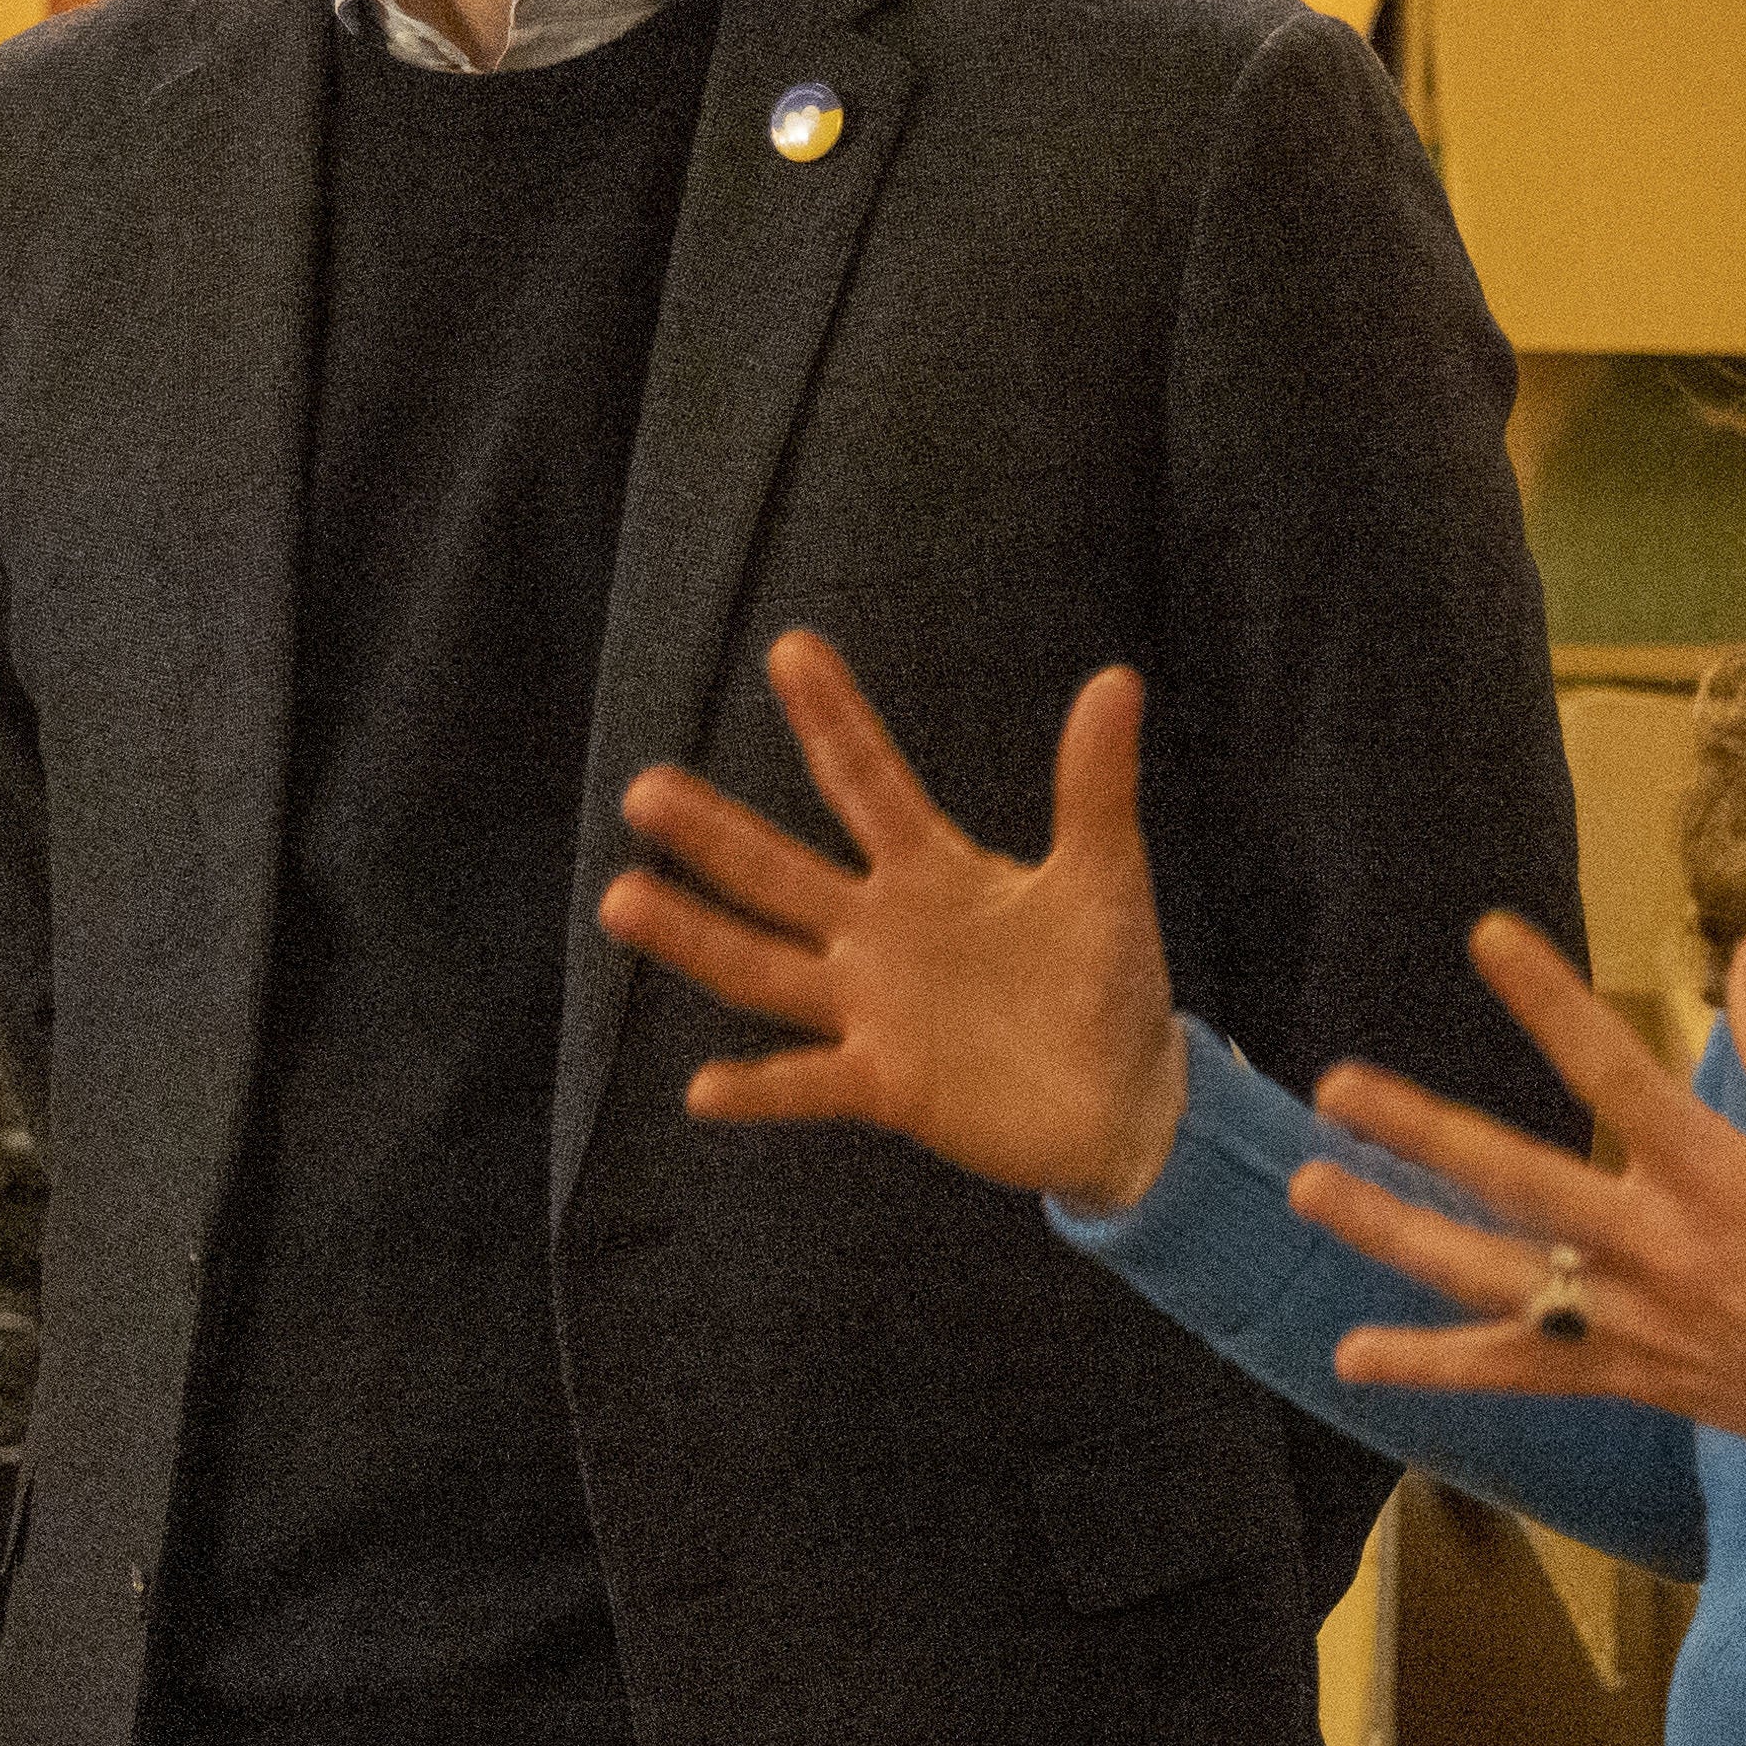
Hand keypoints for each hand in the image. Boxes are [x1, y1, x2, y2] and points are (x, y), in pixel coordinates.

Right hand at [596, 635, 1195, 1214]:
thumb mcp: (1105, 877)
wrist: (1125, 1097)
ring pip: (766, 969)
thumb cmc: (1107, 979)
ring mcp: (874, 1010)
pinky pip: (811, 1084)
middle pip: (780, 873)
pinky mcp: (888, 1085)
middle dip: (714, 833)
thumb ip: (1095, 788)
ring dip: (696, 938)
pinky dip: (761, 1089)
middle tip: (644, 790)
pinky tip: (703, 1090)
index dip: (832, 719)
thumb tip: (1118, 680)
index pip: (867, 782)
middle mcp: (879, 931)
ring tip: (620, 900)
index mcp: (930, 869)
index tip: (791, 648)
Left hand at [1294, 917, 1745, 1488]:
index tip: (1488, 936)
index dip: (1551, 1001)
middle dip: (1426, 1135)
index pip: (1618, 1070)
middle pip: (1523, 1183)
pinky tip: (1351, 1356)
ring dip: (1397, 1236)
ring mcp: (1638, 1321)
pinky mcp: (1628, 1378)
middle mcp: (1663, 1247)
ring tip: (1310, 1190)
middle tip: (1338, 1086)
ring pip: (1494, 1278)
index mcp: (1719, 1172)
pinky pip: (1517, 1373)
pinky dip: (1434, 1368)